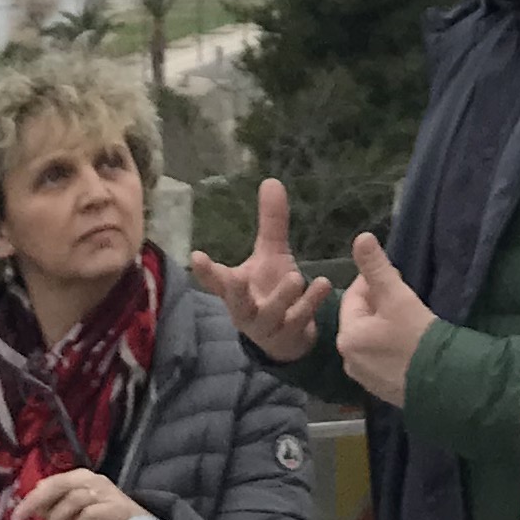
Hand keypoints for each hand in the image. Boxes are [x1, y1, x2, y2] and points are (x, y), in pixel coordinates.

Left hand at [17, 471, 144, 519]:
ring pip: (73, 499)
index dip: (32, 498)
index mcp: (82, 478)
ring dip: (57, 517)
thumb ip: (57, 507)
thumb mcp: (77, 512)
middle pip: (59, 485)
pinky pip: (91, 513)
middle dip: (37, 503)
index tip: (16, 516)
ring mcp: (106, 493)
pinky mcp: (116, 509)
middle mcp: (93, 480)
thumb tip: (33, 509)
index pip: (52, 482)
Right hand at [186, 180, 334, 363]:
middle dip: (235, 292)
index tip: (196, 256)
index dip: (205, 271)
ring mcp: (268, 327)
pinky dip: (311, 303)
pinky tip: (323, 284)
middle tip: (236, 279)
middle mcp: (246, 311)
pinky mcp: (290, 336)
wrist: (290, 339)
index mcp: (235, 291)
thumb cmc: (272, 291)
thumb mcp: (272, 255)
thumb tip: (271, 180)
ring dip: (283, 297)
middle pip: (236, 303)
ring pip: (271, 314)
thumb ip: (271, 222)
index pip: (215, 280)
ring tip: (297, 278)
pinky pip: (299, 320)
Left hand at [331, 235, 430, 408]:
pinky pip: (381, 358)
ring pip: (371, 339)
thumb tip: (361, 237)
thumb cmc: (416, 336)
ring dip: (384, 326)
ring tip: (408, 318)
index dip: (372, 282)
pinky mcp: (382, 390)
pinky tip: (409, 343)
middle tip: (403, 297)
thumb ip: (377, 267)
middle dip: (379, 304)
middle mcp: (349, 359)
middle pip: (361, 319)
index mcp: (347, 336)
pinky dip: (390, 347)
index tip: (395, 276)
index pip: (353, 297)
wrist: (443, 381)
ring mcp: (365, 378)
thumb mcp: (396, 296)